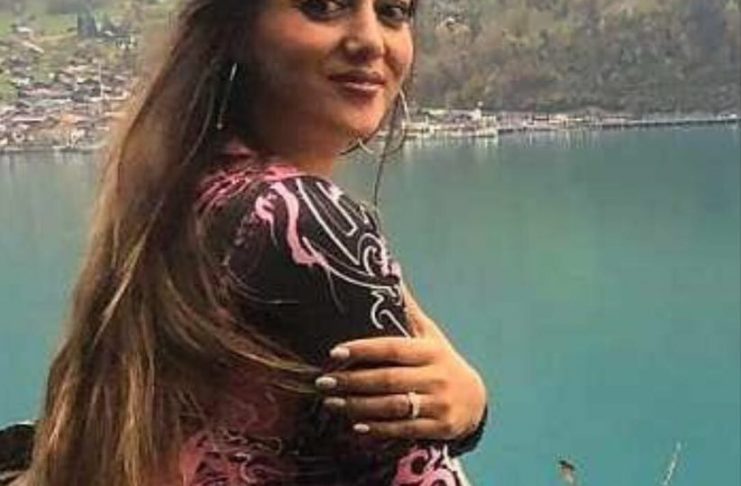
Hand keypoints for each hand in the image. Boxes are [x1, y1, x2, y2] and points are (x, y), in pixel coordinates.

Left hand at [314, 286, 487, 439]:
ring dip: (358, 406)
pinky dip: (378, 429)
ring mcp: (439, 403)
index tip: (334, 352)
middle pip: (388, 379)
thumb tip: (389, 271)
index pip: (393, 348)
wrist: (475, 399)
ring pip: (393, 406)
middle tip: (322, 382)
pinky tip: (355, 426)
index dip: (363, 350)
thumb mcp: (429, 334)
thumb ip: (407, 310)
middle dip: (352, 381)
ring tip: (331, 403)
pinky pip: (404, 429)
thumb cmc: (441, 361)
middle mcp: (436, 376)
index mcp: (430, 350)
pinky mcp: (439, 427)